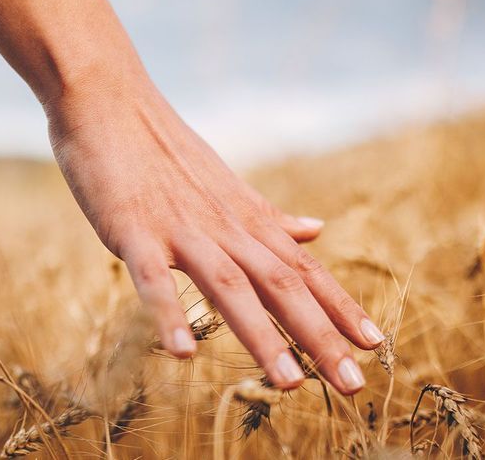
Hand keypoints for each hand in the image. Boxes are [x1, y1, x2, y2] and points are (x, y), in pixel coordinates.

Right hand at [46, 81, 384, 394]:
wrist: (108, 99)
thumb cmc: (163, 149)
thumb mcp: (225, 186)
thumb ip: (268, 217)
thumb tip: (317, 229)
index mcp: (245, 219)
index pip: (303, 269)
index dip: (340, 307)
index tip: (375, 345)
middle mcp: (223, 227)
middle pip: (280, 285)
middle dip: (318, 335)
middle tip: (352, 383)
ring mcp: (179, 229)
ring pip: (229, 286)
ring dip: (261, 335)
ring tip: (289, 384)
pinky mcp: (132, 230)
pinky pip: (152, 277)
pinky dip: (168, 313)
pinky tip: (182, 354)